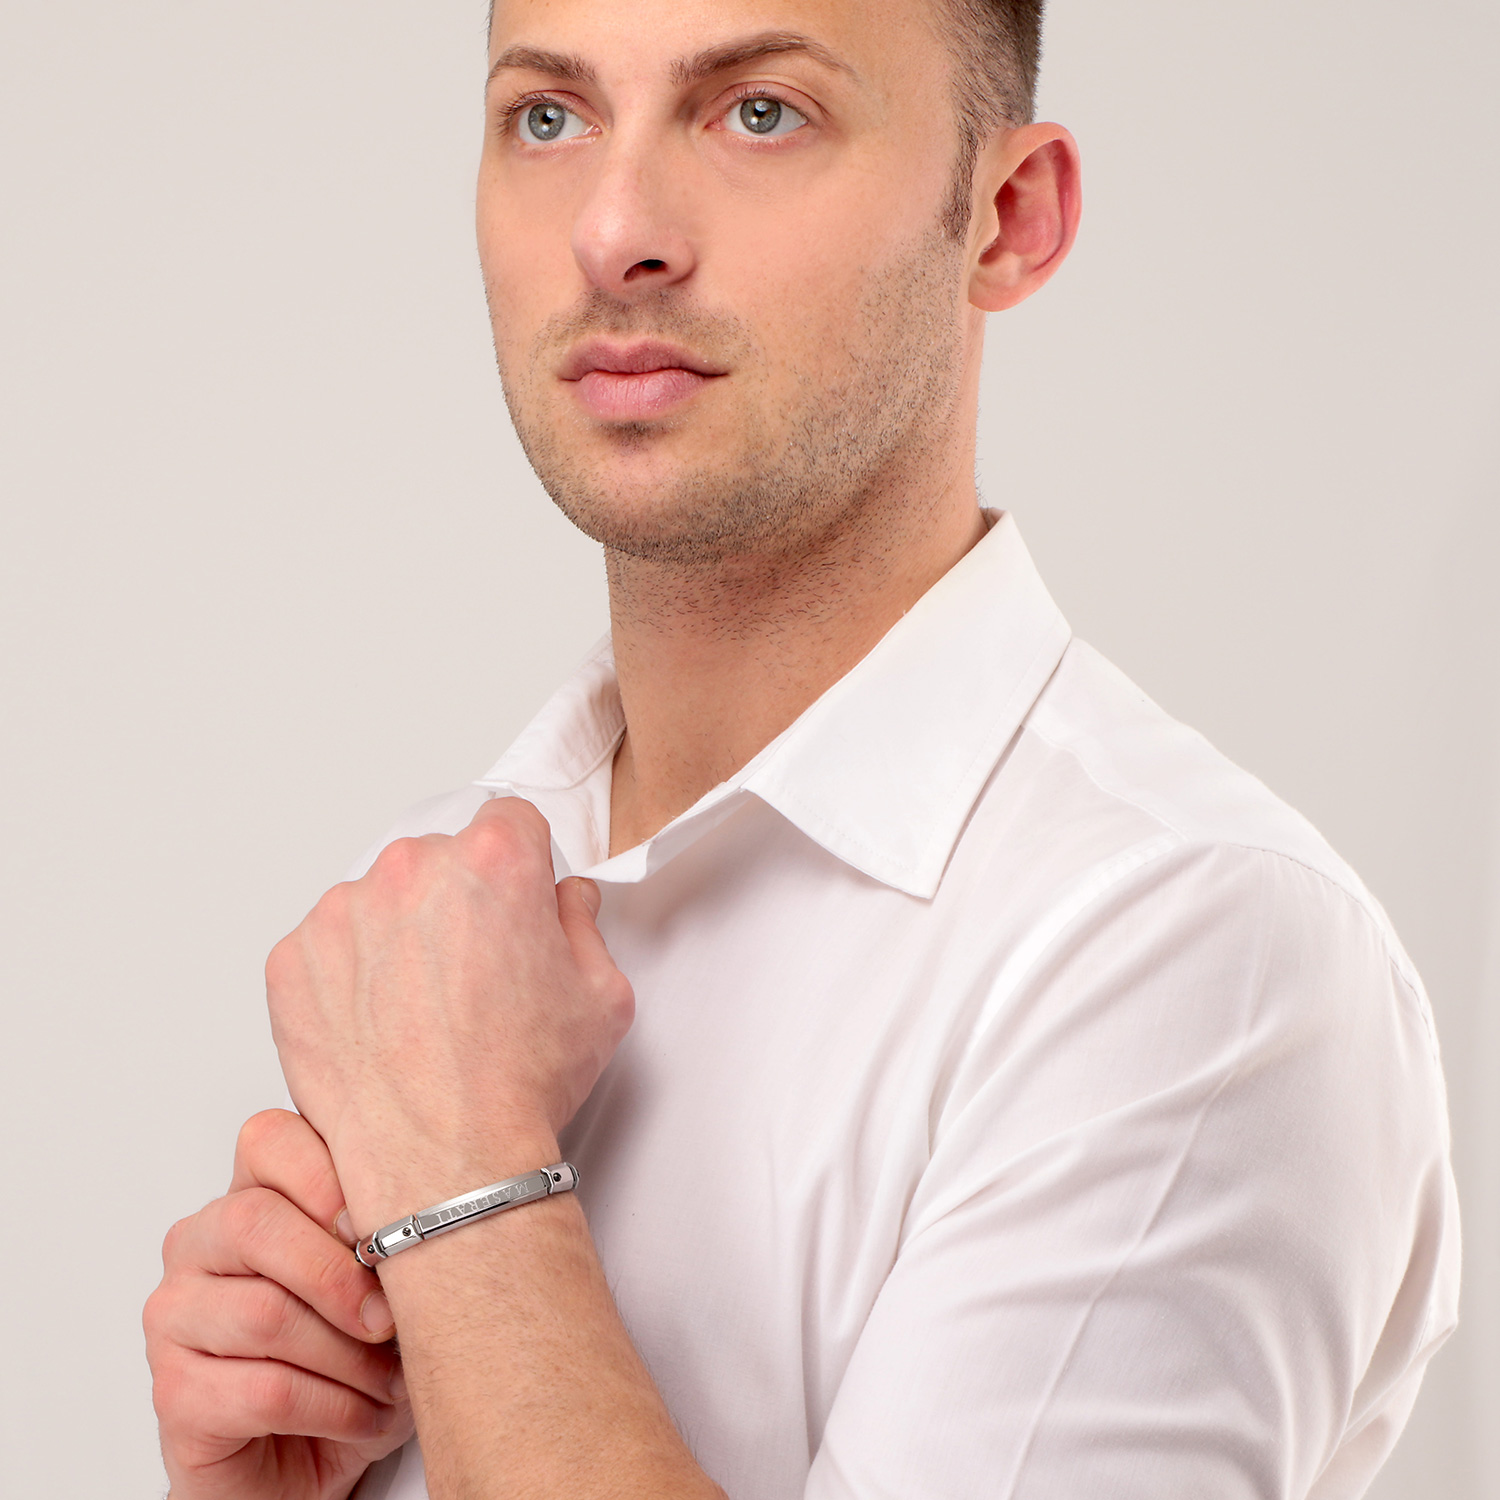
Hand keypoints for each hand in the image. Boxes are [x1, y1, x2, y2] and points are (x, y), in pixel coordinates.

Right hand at [146, 1109, 412, 1499]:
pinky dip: (335, 1407)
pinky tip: (366, 1416)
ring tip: (392, 1379)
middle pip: (254, 1221)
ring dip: (349, 1356)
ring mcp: (175, 1318)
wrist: (314, 1454)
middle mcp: (198, 1245)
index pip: (267, 1140)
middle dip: (341, 1275)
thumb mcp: (389, 1278)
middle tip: (392, 1318)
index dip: (328, 1176)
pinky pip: (264, 1391)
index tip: (382, 1225)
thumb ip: (390, 1229)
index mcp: (250, 1195)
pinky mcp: (174, 1394)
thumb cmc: (357, 1350)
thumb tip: (437, 1211)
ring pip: (264, 1313)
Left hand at [264, 797, 634, 1228]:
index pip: (509, 820)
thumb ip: (583, 923)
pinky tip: (382, 1026)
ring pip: (379, 901)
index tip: (515, 902)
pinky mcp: (293, 960)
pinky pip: (328, 947)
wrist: (444, 1164)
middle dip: (458, 901)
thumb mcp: (603, 996)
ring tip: (423, 1010)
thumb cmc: (518, 1084)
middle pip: (440, 858)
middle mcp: (411, 870)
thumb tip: (563, 898)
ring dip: (399, 936)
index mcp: (494, 860)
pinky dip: (349, 977)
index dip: (521, 864)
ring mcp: (343, 913)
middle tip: (473, 973)